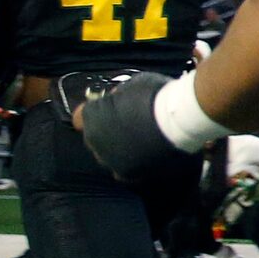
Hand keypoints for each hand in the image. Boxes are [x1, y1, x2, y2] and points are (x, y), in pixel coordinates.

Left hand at [74, 71, 200, 183]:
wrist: (178, 120)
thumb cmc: (155, 96)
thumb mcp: (134, 84)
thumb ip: (121, 95)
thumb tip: (118, 99)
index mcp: (91, 116)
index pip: (80, 118)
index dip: (96, 114)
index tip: (108, 111)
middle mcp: (93, 139)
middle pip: (94, 138)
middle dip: (106, 132)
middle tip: (129, 126)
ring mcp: (108, 158)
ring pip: (107, 156)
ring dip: (118, 150)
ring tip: (139, 144)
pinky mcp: (126, 173)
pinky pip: (123, 171)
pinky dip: (132, 165)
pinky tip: (145, 158)